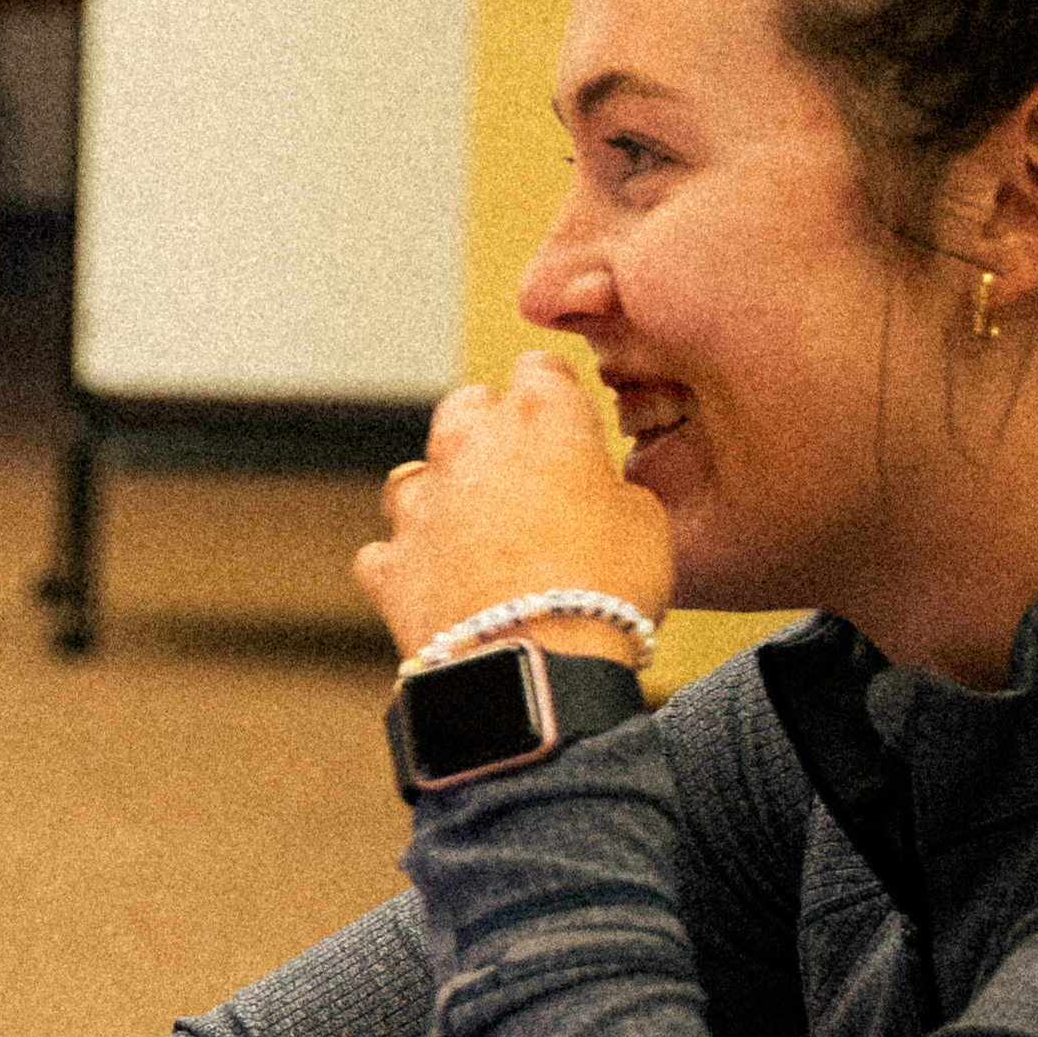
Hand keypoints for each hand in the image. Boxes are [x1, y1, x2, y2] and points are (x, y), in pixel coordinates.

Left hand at [353, 351, 671, 665]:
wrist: (539, 666)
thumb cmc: (606, 588)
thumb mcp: (647, 521)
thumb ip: (611, 486)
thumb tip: (595, 492)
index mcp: (539, 418)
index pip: (541, 370)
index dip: (557, 393)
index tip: (567, 416)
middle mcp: (467, 446)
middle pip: (467, 407)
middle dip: (492, 430)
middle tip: (526, 471)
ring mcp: (419, 504)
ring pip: (415, 475)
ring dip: (443, 493)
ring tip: (478, 530)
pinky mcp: (390, 563)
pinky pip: (390, 550)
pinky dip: (412, 561)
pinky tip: (440, 581)